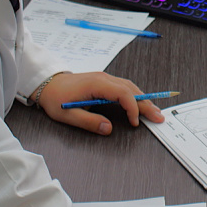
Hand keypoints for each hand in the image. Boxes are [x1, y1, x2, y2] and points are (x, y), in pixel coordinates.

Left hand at [32, 72, 164, 134]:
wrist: (47, 84)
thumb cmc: (55, 98)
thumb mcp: (68, 114)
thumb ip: (88, 122)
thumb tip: (108, 129)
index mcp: (96, 83)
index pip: (122, 93)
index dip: (132, 107)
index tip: (135, 122)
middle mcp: (104, 78)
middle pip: (131, 89)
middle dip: (146, 103)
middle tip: (159, 117)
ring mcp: (105, 78)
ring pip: (130, 87)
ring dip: (143, 99)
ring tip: (154, 112)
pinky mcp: (104, 82)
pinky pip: (124, 87)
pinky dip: (135, 96)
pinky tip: (140, 104)